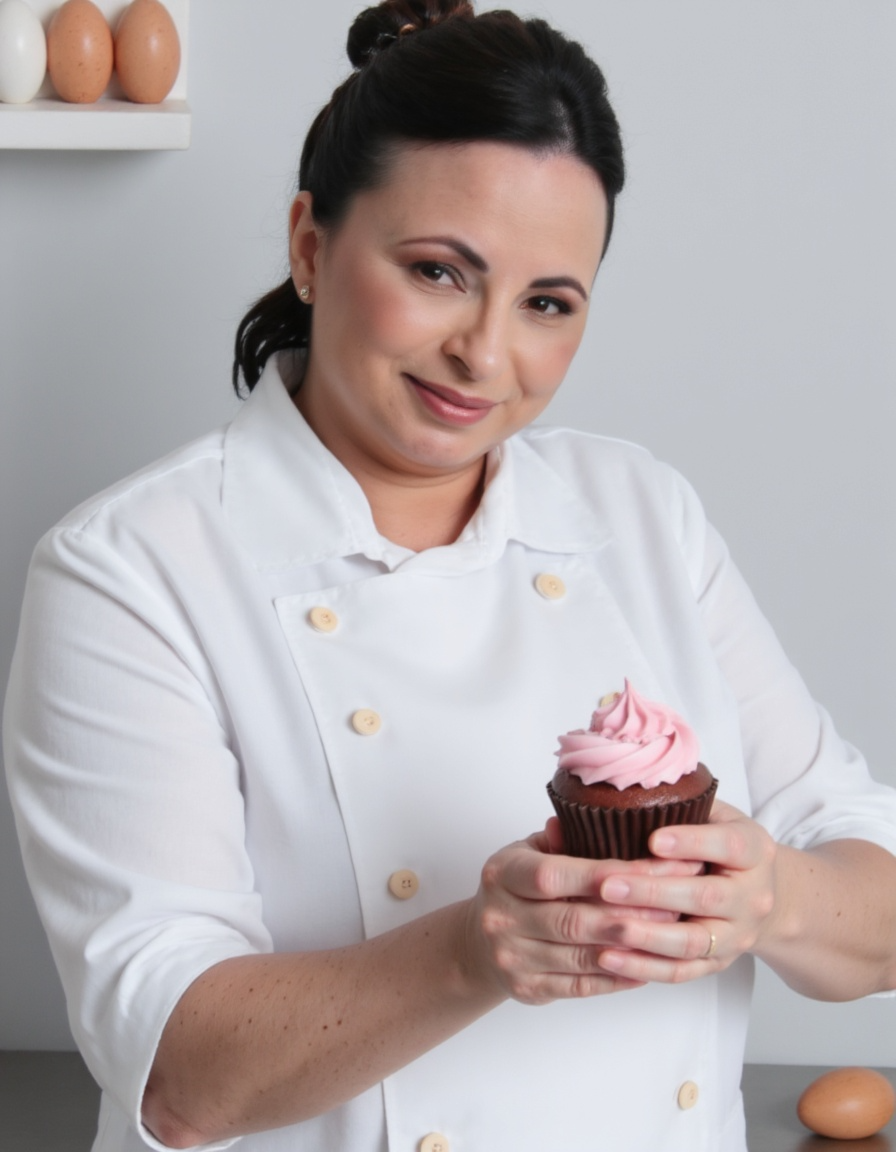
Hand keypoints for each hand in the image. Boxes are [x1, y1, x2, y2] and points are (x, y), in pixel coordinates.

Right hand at [461, 827, 702, 1005]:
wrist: (477, 943)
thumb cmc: (515, 888)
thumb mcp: (528, 852)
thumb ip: (564, 839)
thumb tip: (606, 820)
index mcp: (502, 874)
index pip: (553, 875)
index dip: (603, 875)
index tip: (649, 869)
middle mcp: (501, 918)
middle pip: (573, 920)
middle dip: (629, 913)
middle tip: (673, 904)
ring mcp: (512, 958)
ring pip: (582, 957)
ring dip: (631, 947)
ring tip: (668, 933)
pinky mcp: (528, 990)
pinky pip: (582, 986)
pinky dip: (618, 977)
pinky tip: (645, 964)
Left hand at [595, 800, 776, 983]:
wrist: (764, 894)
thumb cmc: (725, 846)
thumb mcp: (716, 816)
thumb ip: (682, 805)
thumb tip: (620, 789)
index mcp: (754, 850)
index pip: (728, 846)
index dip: (691, 843)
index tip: (653, 839)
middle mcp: (751, 897)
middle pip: (705, 898)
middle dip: (653, 892)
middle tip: (607, 885)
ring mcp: (736, 935)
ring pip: (692, 942)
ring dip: (646, 935)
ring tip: (605, 926)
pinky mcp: (717, 963)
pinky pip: (681, 971)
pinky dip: (643, 967)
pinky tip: (607, 957)